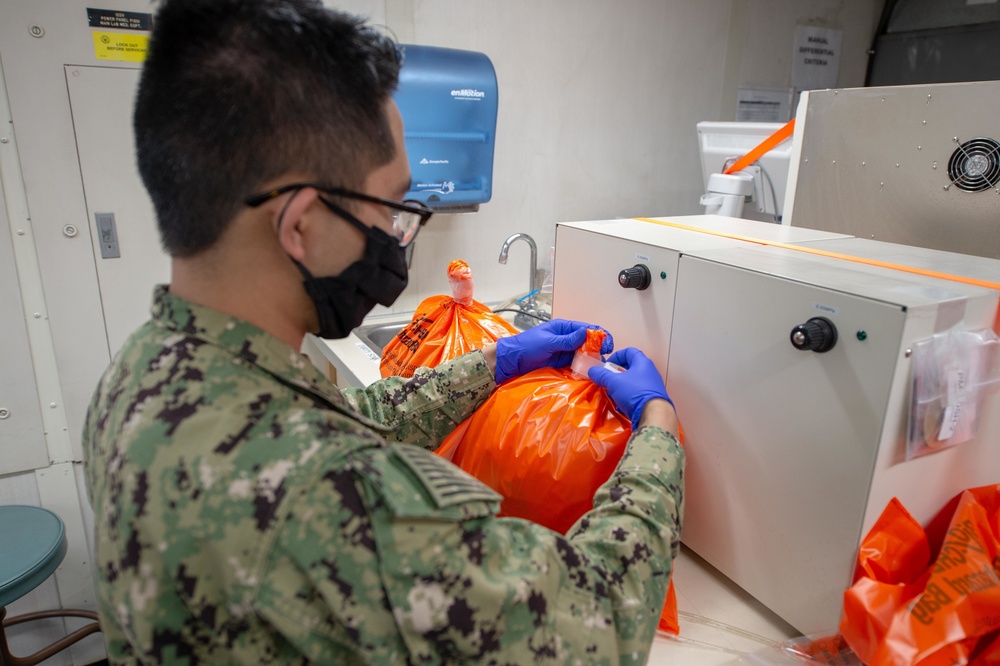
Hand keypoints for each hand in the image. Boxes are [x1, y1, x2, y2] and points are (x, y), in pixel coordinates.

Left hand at [494, 319, 612, 384]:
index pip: (586, 328)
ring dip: (592, 358)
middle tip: (604, 357)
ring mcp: (564, 351)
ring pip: (584, 353)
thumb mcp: (547, 342)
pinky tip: (589, 371)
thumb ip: (567, 339)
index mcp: (563, 327)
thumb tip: (586, 332)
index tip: (607, 344)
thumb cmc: (526, 346)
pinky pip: (576, 363)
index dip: (599, 335)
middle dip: (598, 347)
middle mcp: (566, 338)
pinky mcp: (561, 363)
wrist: (511, 361)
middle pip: (588, 341)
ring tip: (598, 365)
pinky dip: (583, 366)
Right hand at [589, 347, 671, 429]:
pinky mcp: (652, 398)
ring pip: (633, 381)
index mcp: (642, 362)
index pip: (629, 351)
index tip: (607, 366)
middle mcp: (649, 371)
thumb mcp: (614, 382)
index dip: (616, 356)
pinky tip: (622, 404)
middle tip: (608, 380)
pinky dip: (628, 396)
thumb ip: (602, 375)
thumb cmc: (634, 392)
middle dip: (616, 373)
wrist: (653, 414)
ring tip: (613, 394)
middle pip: (630, 367)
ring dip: (621, 386)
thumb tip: (592, 370)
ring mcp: (652, 385)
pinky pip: (637, 392)